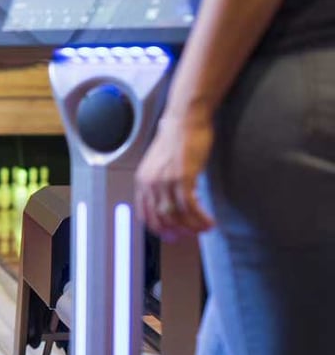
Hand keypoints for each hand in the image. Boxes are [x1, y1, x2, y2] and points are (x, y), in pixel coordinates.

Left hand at [134, 111, 215, 239]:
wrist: (186, 118)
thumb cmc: (177, 138)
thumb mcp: (161, 163)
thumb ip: (161, 182)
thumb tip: (170, 201)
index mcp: (142, 180)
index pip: (145, 215)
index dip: (159, 229)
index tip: (171, 236)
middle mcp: (150, 183)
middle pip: (161, 219)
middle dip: (177, 231)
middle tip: (191, 235)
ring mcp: (166, 181)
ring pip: (178, 216)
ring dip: (193, 227)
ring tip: (205, 228)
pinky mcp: (183, 177)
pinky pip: (191, 207)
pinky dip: (201, 219)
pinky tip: (211, 223)